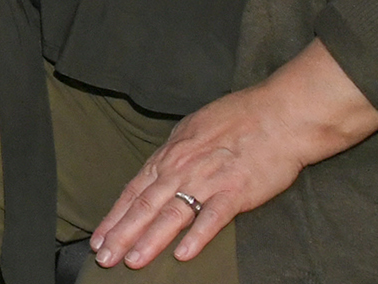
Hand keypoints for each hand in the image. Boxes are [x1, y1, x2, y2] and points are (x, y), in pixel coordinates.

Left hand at [88, 40, 377, 268]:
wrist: (279, 115)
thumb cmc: (237, 118)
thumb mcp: (192, 129)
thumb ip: (174, 154)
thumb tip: (158, 171)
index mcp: (170, 155)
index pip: (134, 191)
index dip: (115, 216)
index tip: (99, 238)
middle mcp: (182, 169)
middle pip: (145, 206)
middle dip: (121, 234)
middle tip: (104, 258)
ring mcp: (207, 180)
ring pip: (171, 214)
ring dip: (149, 240)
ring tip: (132, 261)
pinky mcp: (236, 191)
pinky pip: (212, 217)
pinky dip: (197, 236)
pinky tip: (182, 254)